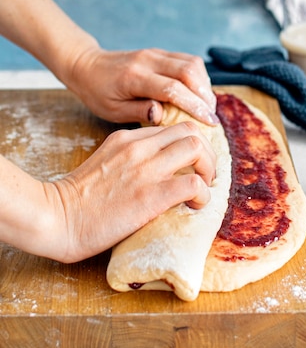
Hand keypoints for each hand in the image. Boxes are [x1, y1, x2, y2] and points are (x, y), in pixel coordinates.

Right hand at [42, 121, 215, 262]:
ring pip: (197, 148)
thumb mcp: (104, 163)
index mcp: (126, 138)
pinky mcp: (151, 195)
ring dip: (208, 169)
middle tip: (205, 175)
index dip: (190, 145)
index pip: (172, 128)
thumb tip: (156, 171)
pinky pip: (194, 184)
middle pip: (190, 130)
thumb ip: (129, 159)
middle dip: (206, 152)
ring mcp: (145, 169)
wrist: (55, 218)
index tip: (194, 164)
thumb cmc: (77, 200)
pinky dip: (203, 194)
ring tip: (203, 189)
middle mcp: (138, 147)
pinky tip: (194, 205)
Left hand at [66, 46, 218, 125]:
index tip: (209, 123)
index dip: (194, 106)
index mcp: (134, 77)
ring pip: (192, 63)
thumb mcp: (111, 110)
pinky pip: (188, 60)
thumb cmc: (98, 92)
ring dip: (205, 85)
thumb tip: (162, 116)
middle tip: (212, 117)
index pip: (172, 89)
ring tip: (207, 107)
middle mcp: (148, 60)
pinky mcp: (160, 52)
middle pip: (188, 71)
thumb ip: (138, 112)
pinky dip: (199, 77)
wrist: (87, 65)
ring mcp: (155, 53)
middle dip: (205, 95)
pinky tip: (199, 94)